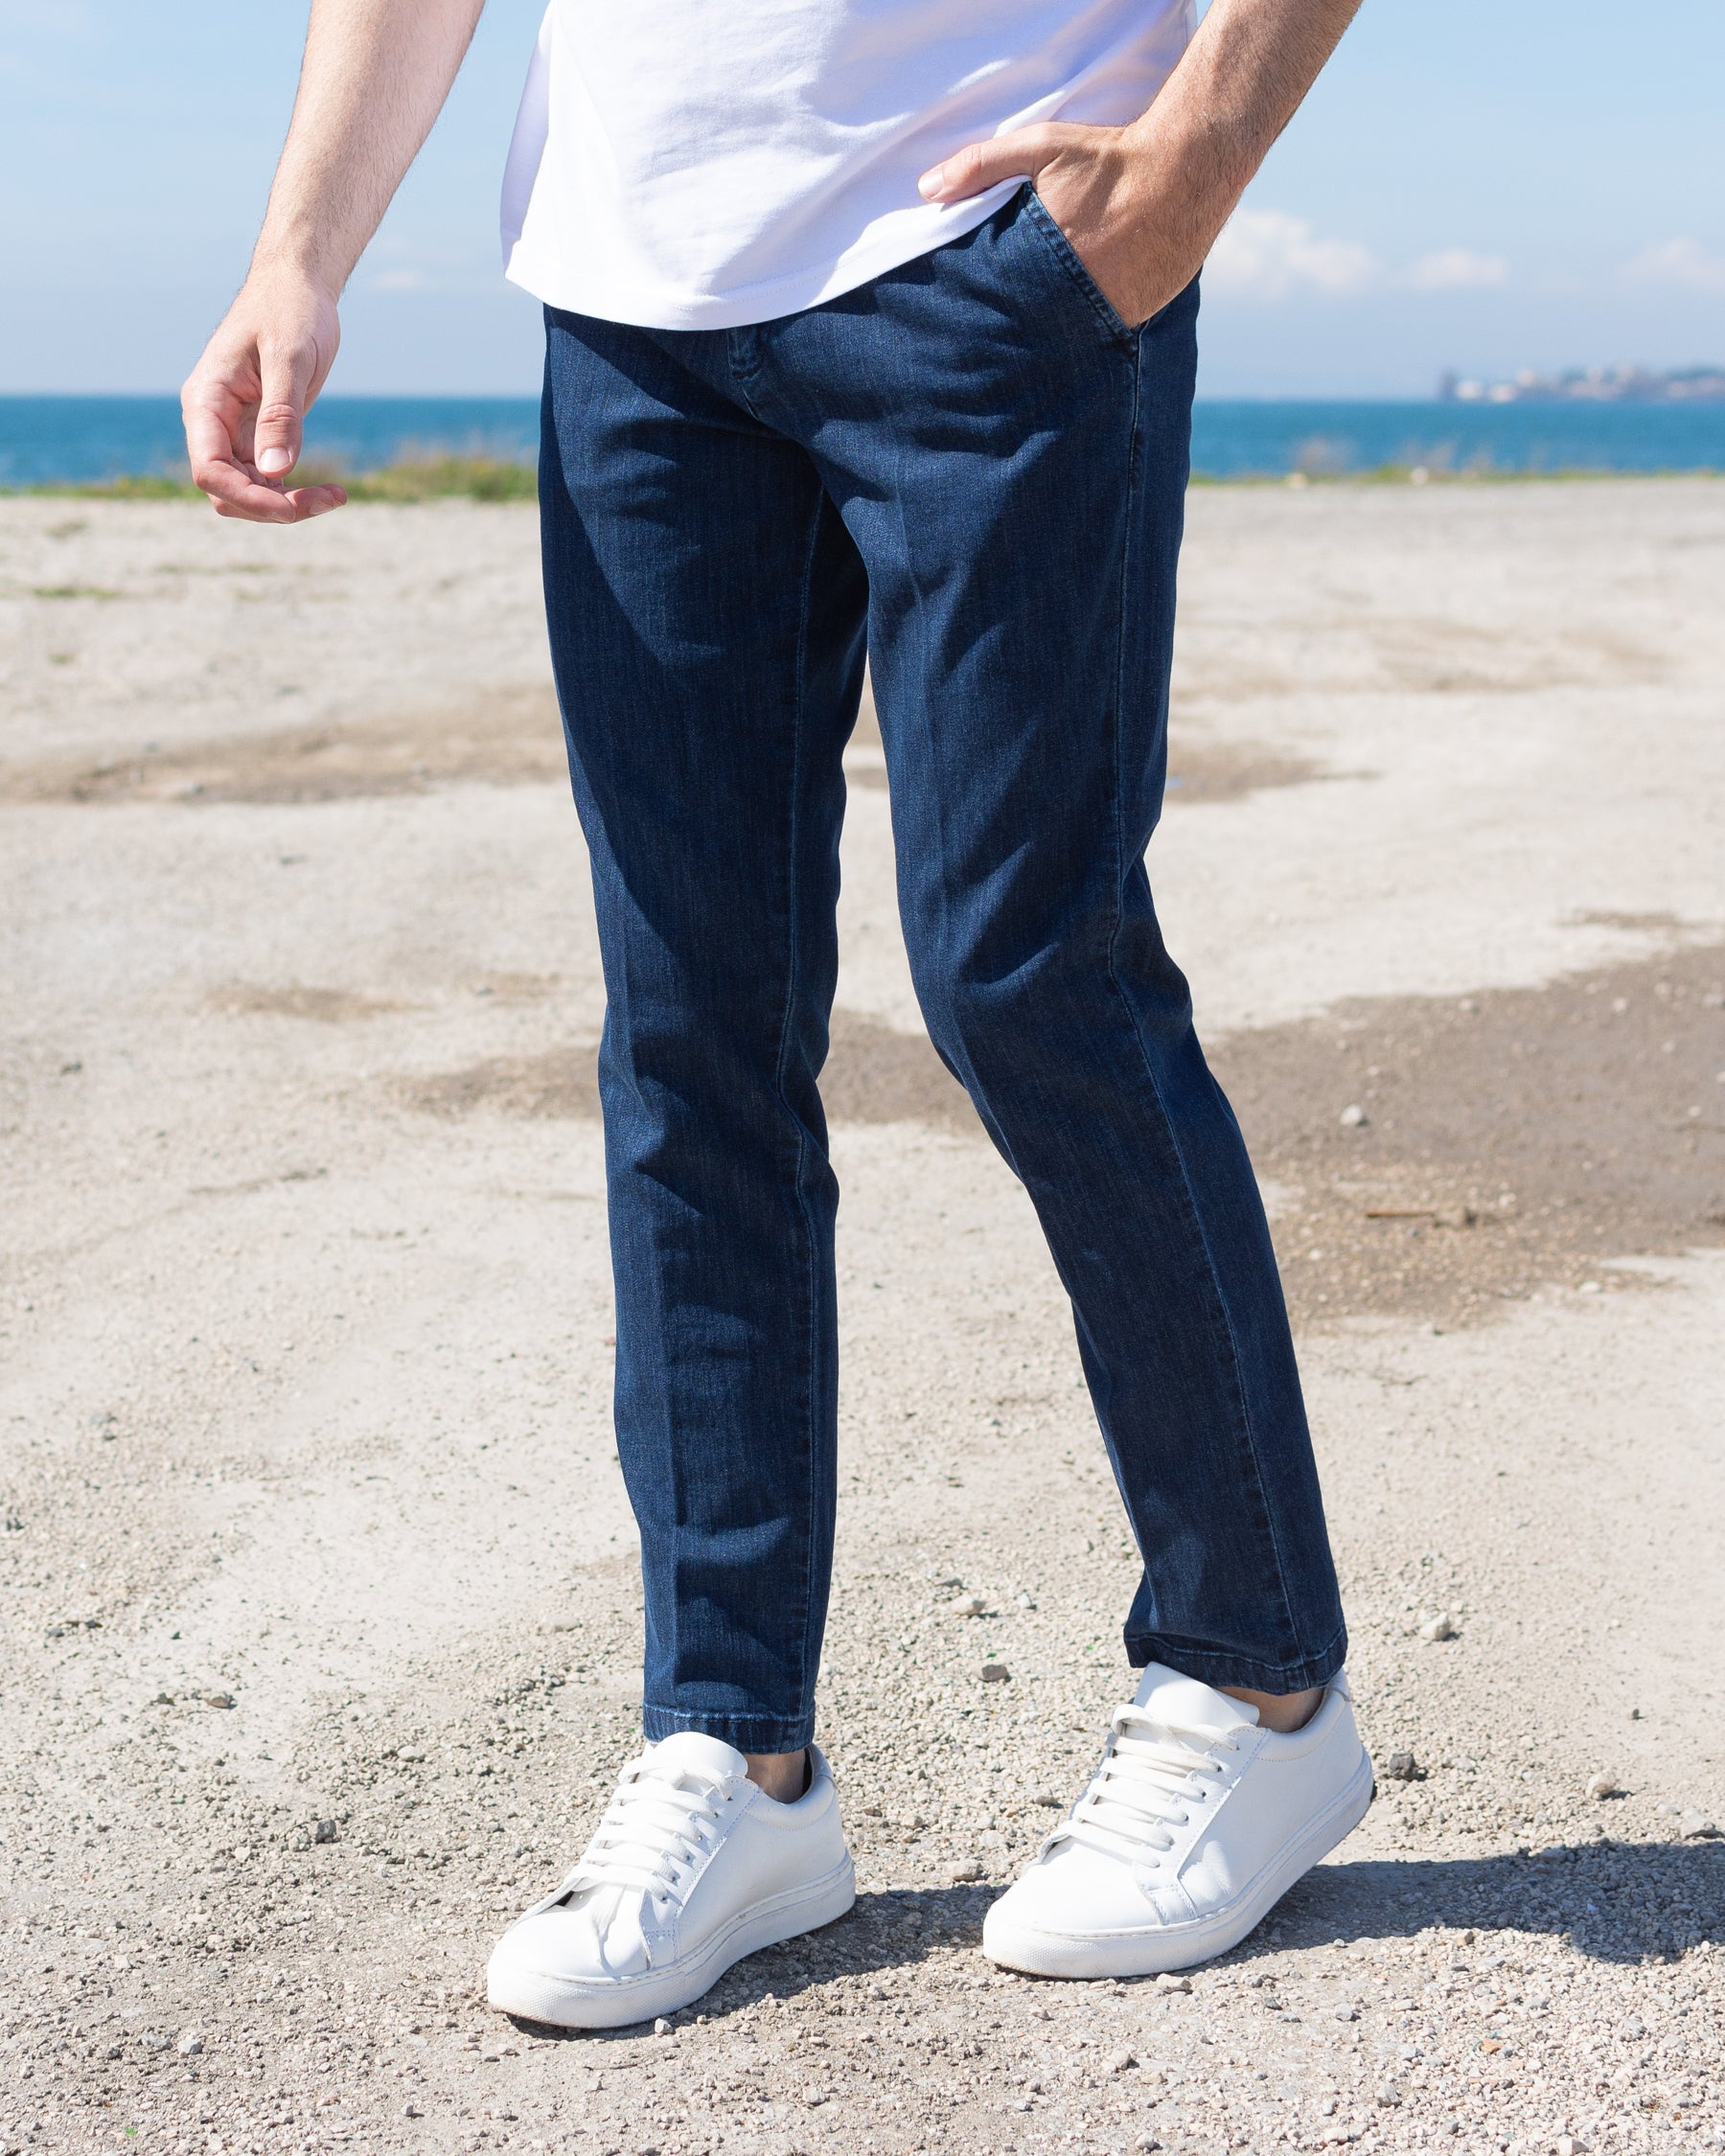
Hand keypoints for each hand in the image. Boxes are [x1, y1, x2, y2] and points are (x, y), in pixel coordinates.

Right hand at [181, 272, 348, 522]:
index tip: (294, 505)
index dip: (248, 497)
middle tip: (331, 498)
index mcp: (206, 400)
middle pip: (227, 491)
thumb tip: (274, 471)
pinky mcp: (256, 434)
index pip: (209, 471)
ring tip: (335, 496)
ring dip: (286, 505)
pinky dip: (293, 492)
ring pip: (246, 491)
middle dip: (272, 507)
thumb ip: (281, 414)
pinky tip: (330, 491)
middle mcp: (211, 421)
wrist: (297, 286)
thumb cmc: (291, 309)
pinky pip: (265, 479)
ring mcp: (232, 430)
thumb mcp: (291, 358)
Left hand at [919, 120, 1218, 328]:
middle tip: (998, 341)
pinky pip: (1103, 330)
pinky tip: (1080, 316)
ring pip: (1071, 335)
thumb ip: (981, 165)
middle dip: (1019, 328)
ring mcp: (1114, 311)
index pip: (1004, 304)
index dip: (988, 313)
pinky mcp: (1139, 316)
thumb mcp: (1043, 146)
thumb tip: (926, 189)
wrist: (1190, 165)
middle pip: (1036, 327)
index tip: (971, 325)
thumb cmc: (1110, 155)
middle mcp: (1082, 296)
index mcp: (1051, 261)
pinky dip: (1090, 326)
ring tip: (1038, 329)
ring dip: (1055, 331)